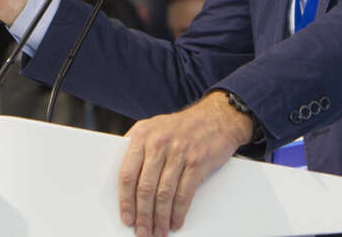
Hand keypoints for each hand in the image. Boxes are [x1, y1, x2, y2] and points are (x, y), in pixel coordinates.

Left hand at [118, 91, 253, 235]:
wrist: (217, 117)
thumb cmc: (181, 127)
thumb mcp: (154, 128)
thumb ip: (138, 150)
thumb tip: (125, 187)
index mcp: (142, 134)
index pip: (127, 173)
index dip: (125, 200)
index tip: (126, 218)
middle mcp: (158, 142)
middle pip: (145, 187)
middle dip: (143, 215)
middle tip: (142, 232)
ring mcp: (178, 152)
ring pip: (164, 194)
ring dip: (160, 218)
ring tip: (158, 231)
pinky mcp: (197, 161)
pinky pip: (184, 193)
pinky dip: (178, 212)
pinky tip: (175, 222)